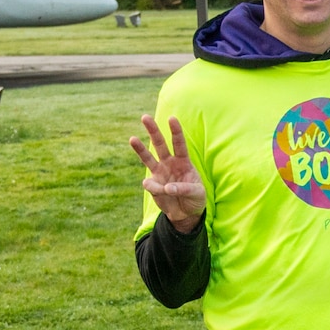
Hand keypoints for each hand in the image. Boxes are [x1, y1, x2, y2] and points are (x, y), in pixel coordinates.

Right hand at [130, 114, 205, 232]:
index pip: (179, 144)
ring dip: (139, 149)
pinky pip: (150, 185)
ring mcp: (159, 173)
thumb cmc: (195, 198)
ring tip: (132, 138)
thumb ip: (184, 188)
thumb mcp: (197, 193)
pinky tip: (163, 192)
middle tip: (145, 117)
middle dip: (153, 131)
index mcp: (183, 161)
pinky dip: (155, 189)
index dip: (176, 131)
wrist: (185, 213)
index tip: (172, 118)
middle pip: (159, 144)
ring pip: (147, 158)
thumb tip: (167, 187)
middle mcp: (169, 163)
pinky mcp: (152, 185)